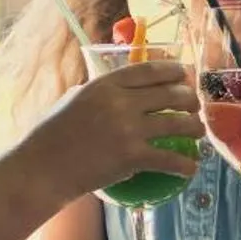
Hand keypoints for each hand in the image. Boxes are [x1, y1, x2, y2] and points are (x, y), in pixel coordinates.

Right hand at [30, 60, 201, 199]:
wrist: (42, 169)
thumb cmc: (51, 136)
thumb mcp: (73, 99)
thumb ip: (98, 92)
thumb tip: (119, 88)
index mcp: (105, 85)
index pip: (150, 71)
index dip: (174, 71)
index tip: (184, 75)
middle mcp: (120, 102)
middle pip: (171, 94)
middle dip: (190, 100)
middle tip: (195, 107)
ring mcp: (128, 129)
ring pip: (178, 124)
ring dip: (195, 128)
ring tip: (199, 133)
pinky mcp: (132, 156)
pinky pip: (170, 159)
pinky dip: (186, 165)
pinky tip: (192, 168)